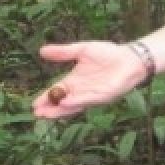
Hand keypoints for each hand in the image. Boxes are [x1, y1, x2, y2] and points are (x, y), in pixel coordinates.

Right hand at [33, 41, 148, 118]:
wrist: (130, 57)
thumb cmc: (108, 53)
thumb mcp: (81, 50)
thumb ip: (63, 52)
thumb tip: (41, 51)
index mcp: (76, 81)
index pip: (58, 91)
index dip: (46, 98)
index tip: (34, 104)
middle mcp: (82, 91)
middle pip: (63, 103)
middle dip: (51, 109)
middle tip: (37, 113)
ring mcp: (93, 95)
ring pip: (74, 106)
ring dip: (60, 110)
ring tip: (47, 114)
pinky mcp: (104, 96)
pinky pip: (88, 100)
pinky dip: (76, 101)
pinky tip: (65, 102)